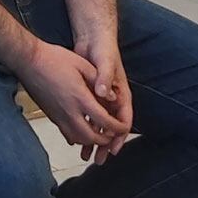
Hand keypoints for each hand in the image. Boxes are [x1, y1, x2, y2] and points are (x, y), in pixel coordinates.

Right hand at [16, 40, 118, 163]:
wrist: (28, 61)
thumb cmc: (53, 59)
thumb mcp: (82, 64)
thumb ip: (99, 81)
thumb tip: (112, 97)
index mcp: (80, 98)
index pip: (104, 121)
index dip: (117, 127)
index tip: (123, 127)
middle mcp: (69, 111)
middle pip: (91, 137)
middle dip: (105, 139)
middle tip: (112, 134)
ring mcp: (58, 116)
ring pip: (77, 139)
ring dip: (91, 140)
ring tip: (99, 135)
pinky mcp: (51, 116)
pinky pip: (66, 133)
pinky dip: (77, 137)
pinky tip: (81, 131)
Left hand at [74, 32, 133, 161]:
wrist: (92, 38)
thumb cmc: (102, 49)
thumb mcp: (105, 62)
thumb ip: (105, 78)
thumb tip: (105, 94)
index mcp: (121, 94)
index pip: (124, 119)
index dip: (119, 135)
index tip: (113, 147)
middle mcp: (113, 99)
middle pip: (111, 128)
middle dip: (106, 144)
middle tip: (100, 159)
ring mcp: (101, 100)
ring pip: (99, 125)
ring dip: (93, 140)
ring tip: (86, 155)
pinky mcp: (90, 97)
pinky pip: (88, 117)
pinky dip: (83, 127)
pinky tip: (73, 138)